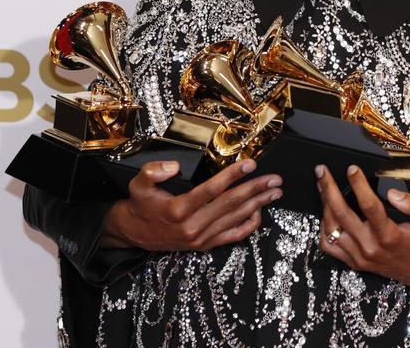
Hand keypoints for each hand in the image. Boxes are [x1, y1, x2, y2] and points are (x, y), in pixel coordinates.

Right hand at [101, 159, 281, 251]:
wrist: (135, 233)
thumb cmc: (141, 205)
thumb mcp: (138, 184)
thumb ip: (153, 171)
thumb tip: (174, 166)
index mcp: (178, 209)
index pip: (211, 189)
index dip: (233, 176)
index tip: (251, 164)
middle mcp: (192, 226)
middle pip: (231, 204)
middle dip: (256, 189)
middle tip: (275, 179)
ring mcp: (201, 238)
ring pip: (236, 218)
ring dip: (258, 204)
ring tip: (275, 192)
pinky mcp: (205, 245)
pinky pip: (233, 236)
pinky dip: (249, 225)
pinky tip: (260, 212)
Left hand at [316, 164, 409, 287]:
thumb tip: (392, 193)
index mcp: (389, 235)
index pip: (369, 205)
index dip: (358, 184)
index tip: (352, 169)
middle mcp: (371, 247)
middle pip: (342, 214)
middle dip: (329, 189)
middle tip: (322, 172)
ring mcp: (360, 256)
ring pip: (332, 229)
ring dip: (324, 206)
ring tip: (322, 187)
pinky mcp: (355, 263)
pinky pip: (330, 247)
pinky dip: (324, 229)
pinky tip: (327, 215)